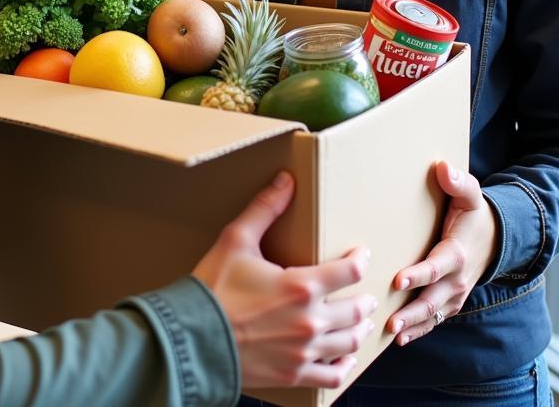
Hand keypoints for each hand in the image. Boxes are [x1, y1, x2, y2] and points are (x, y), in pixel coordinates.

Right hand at [193, 171, 375, 389]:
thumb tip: (286, 181)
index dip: (360, 260)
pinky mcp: (293, 374)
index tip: (361, 255)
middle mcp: (310, 321)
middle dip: (364, 300)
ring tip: (362, 322)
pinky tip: (345, 359)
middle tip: (366, 294)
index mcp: (301, 286)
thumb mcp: (236, 240)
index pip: (349, 271)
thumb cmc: (213, 287)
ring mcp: (304, 352)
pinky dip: (344, 367)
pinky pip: (332, 376)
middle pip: (356, 310)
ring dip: (360, 330)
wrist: (192, 337)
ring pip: (349, 343)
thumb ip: (264, 209)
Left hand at [387, 161, 497, 345]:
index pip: (435, 268)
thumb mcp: (471, 194)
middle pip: (432, 299)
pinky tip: (399, 338)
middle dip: (412, 312)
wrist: (495, 238)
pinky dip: (420, 330)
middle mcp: (457, 279)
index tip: (397, 280)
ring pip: (434, 314)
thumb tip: (443, 168)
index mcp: (457, 253)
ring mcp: (455, 293)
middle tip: (389, 321)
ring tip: (391, 333)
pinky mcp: (451, 301)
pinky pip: (436, 319)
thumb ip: (459, 182)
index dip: (418, 275)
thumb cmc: (474, 214)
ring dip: (413, 325)